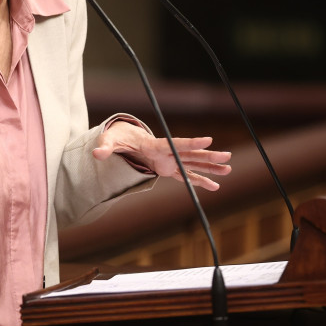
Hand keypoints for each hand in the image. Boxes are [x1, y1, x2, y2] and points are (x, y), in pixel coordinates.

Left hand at [92, 122, 231, 190]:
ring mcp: (170, 160)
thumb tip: (96, 153)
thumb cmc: (118, 138)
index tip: (209, 140)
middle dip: (209, 156)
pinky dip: (200, 181)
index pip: (176, 143)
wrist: (125, 138)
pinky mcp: (169, 168)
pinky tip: (214, 187)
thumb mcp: (110, 141)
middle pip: (191, 154)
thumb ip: (105, 147)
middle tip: (227, 157)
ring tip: (228, 170)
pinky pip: (187, 175)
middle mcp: (167, 151)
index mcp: (156, 144)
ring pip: (194, 164)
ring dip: (210, 168)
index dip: (192, 143)